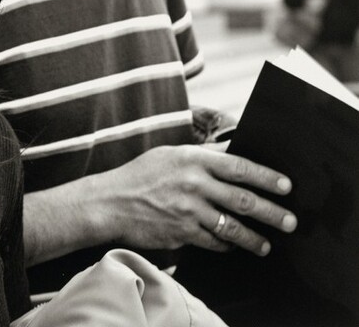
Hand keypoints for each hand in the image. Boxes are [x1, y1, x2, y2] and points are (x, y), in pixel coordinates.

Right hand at [105, 144, 296, 255]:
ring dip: (254, 238)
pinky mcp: (182, 232)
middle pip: (243, 199)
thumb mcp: (169, 155)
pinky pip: (214, 241)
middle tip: (290, 221)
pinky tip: (233, 246)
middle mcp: (193, 183)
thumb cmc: (138, 175)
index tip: (286, 186)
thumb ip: (202, 156)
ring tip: (266, 244)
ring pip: (232, 227)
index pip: (239, 166)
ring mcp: (188, 210)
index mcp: (192, 159)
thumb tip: (233, 153)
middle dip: (272, 212)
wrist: (109, 202)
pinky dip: (227, 245)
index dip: (266, 177)